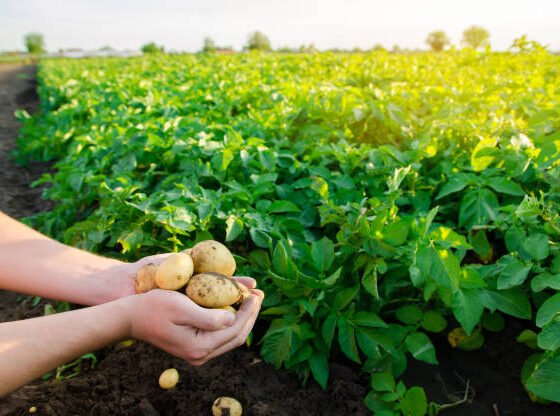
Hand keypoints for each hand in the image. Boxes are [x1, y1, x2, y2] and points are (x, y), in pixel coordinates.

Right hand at [128, 277, 263, 364]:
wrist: (131, 318)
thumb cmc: (153, 307)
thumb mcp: (182, 307)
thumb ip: (209, 317)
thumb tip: (233, 317)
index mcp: (199, 347)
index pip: (235, 329)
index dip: (249, 311)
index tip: (256, 293)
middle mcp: (200, 355)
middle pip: (236, 336)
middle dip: (250, 315)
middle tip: (259, 295)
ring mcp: (197, 353)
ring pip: (230, 338)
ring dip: (243, 318)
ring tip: (252, 299)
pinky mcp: (193, 347)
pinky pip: (220, 336)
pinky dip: (231, 321)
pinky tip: (235, 307)